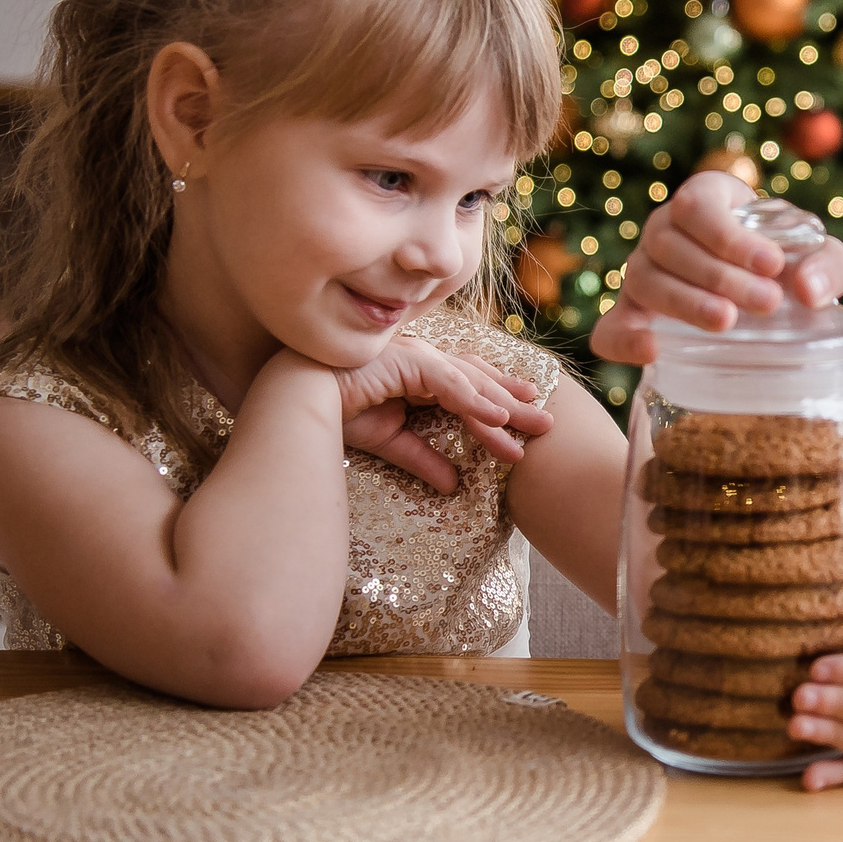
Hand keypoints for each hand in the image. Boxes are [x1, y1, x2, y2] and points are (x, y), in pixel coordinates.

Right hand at [326, 337, 553, 492]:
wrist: (295, 399)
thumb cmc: (334, 412)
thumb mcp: (391, 441)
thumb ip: (423, 458)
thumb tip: (452, 485)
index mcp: (419, 374)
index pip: (469, 386)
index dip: (498, 400)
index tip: (526, 417)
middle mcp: (423, 361)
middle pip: (479, 382)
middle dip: (513, 403)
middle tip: (547, 423)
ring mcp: (416, 356)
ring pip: (470, 383)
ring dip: (502, 406)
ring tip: (530, 426)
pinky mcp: (407, 360)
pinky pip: (449, 383)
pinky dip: (474, 400)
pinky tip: (497, 417)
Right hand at [589, 170, 842, 365]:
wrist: (765, 304)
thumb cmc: (788, 266)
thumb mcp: (818, 256)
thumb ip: (827, 265)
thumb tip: (809, 291)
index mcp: (704, 200)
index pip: (699, 206)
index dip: (731, 236)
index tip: (774, 265)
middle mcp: (664, 231)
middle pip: (671, 244)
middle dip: (720, 275)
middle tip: (768, 303)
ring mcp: (642, 274)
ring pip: (645, 281)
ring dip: (685, 302)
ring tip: (727, 323)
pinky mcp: (631, 319)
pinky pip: (611, 328)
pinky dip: (625, 340)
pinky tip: (653, 351)